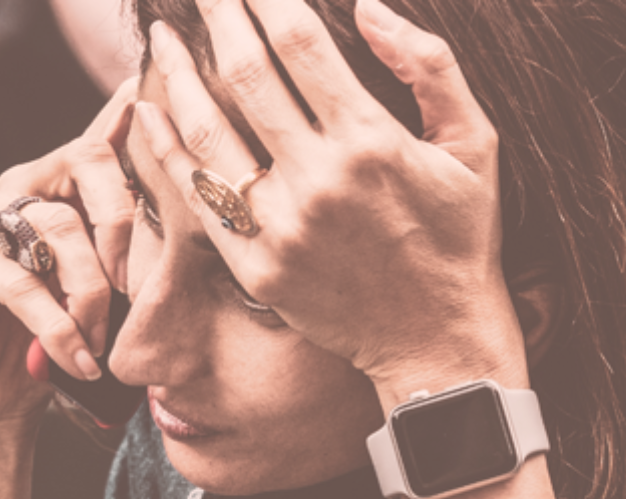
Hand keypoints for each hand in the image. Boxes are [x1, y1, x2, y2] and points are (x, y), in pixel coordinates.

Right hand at [0, 80, 137, 434]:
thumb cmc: (63, 340)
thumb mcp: (111, 294)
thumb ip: (137, 255)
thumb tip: (194, 228)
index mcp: (64, 184)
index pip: (103, 136)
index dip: (130, 114)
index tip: (156, 104)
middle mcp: (23, 186)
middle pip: (86, 159)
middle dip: (125, 223)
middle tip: (136, 289)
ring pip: (58, 225)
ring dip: (92, 292)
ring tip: (102, 344)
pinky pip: (19, 283)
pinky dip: (58, 327)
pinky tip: (80, 362)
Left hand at [135, 0, 524, 407]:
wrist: (440, 339)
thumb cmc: (462, 237)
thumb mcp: (475, 144)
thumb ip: (431, 66)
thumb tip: (368, 8)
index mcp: (371, 142)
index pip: (300, 45)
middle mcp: (319, 181)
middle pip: (246, 75)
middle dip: (216, 17)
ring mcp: (282, 228)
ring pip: (207, 133)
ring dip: (176, 76)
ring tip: (161, 39)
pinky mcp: (258, 268)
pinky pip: (198, 198)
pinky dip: (166, 149)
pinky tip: (150, 111)